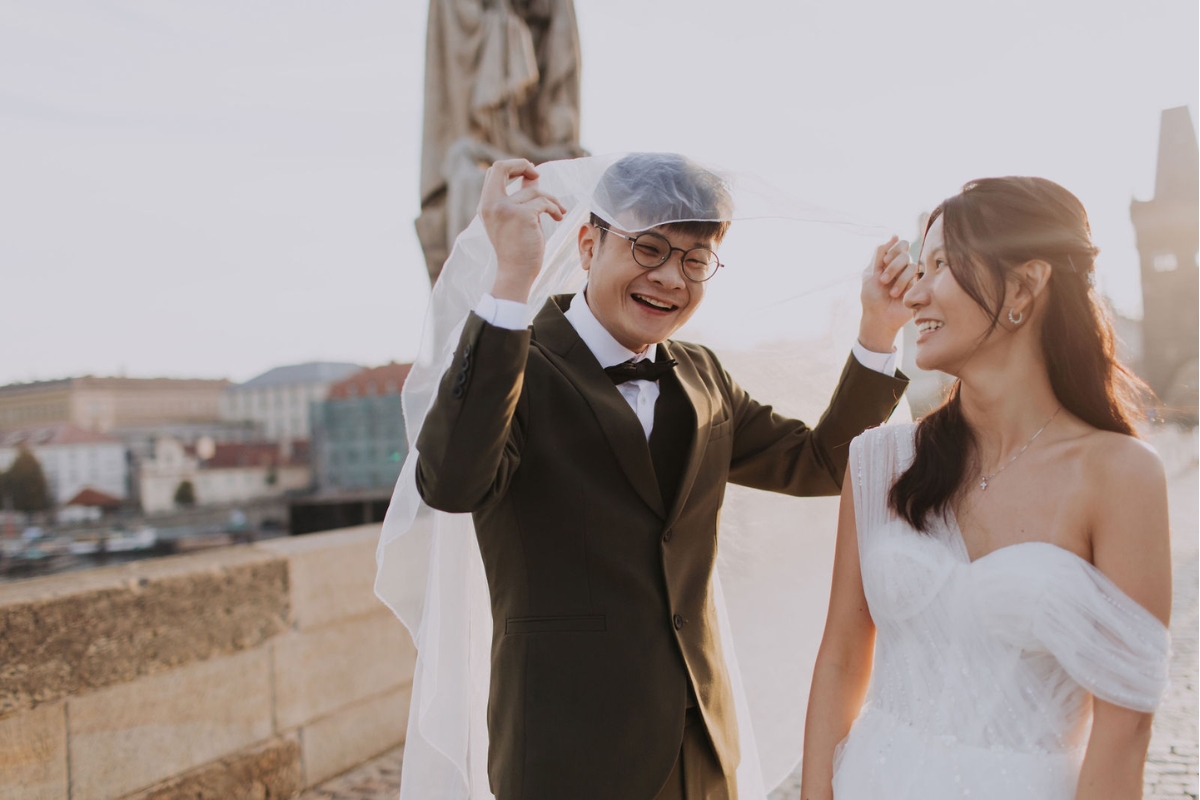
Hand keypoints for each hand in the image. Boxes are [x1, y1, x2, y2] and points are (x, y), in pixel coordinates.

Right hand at [478, 158, 566, 302]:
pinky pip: (544, 202)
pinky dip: (554, 209)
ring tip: (558, 212)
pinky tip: (558, 217)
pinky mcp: (522, 216)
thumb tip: (532, 178)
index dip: (513, 167)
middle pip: (501, 167)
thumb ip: (520, 197)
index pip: (494, 171)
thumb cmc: (516, 249)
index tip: (529, 176)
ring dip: (550, 199)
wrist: (516, 274)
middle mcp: (491, 204)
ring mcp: (505, 209)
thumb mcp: (515, 219)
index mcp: (486, 205)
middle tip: (537, 176)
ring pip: (533, 190)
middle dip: (523, 166)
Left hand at [859, 235, 916, 352]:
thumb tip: (895, 235)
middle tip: (883, 280)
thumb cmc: (872, 297)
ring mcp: (910, 277)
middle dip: (892, 265)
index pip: (900, 244)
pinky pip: (916, 277)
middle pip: (905, 252)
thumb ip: (880, 253)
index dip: (894, 249)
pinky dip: (904, 284)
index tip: (884, 262)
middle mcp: (902, 267)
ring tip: (890, 292)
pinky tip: (897, 295)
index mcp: (890, 262)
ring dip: (898, 278)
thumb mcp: (870, 273)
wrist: (878, 317)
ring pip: (911, 265)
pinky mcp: (918, 287)